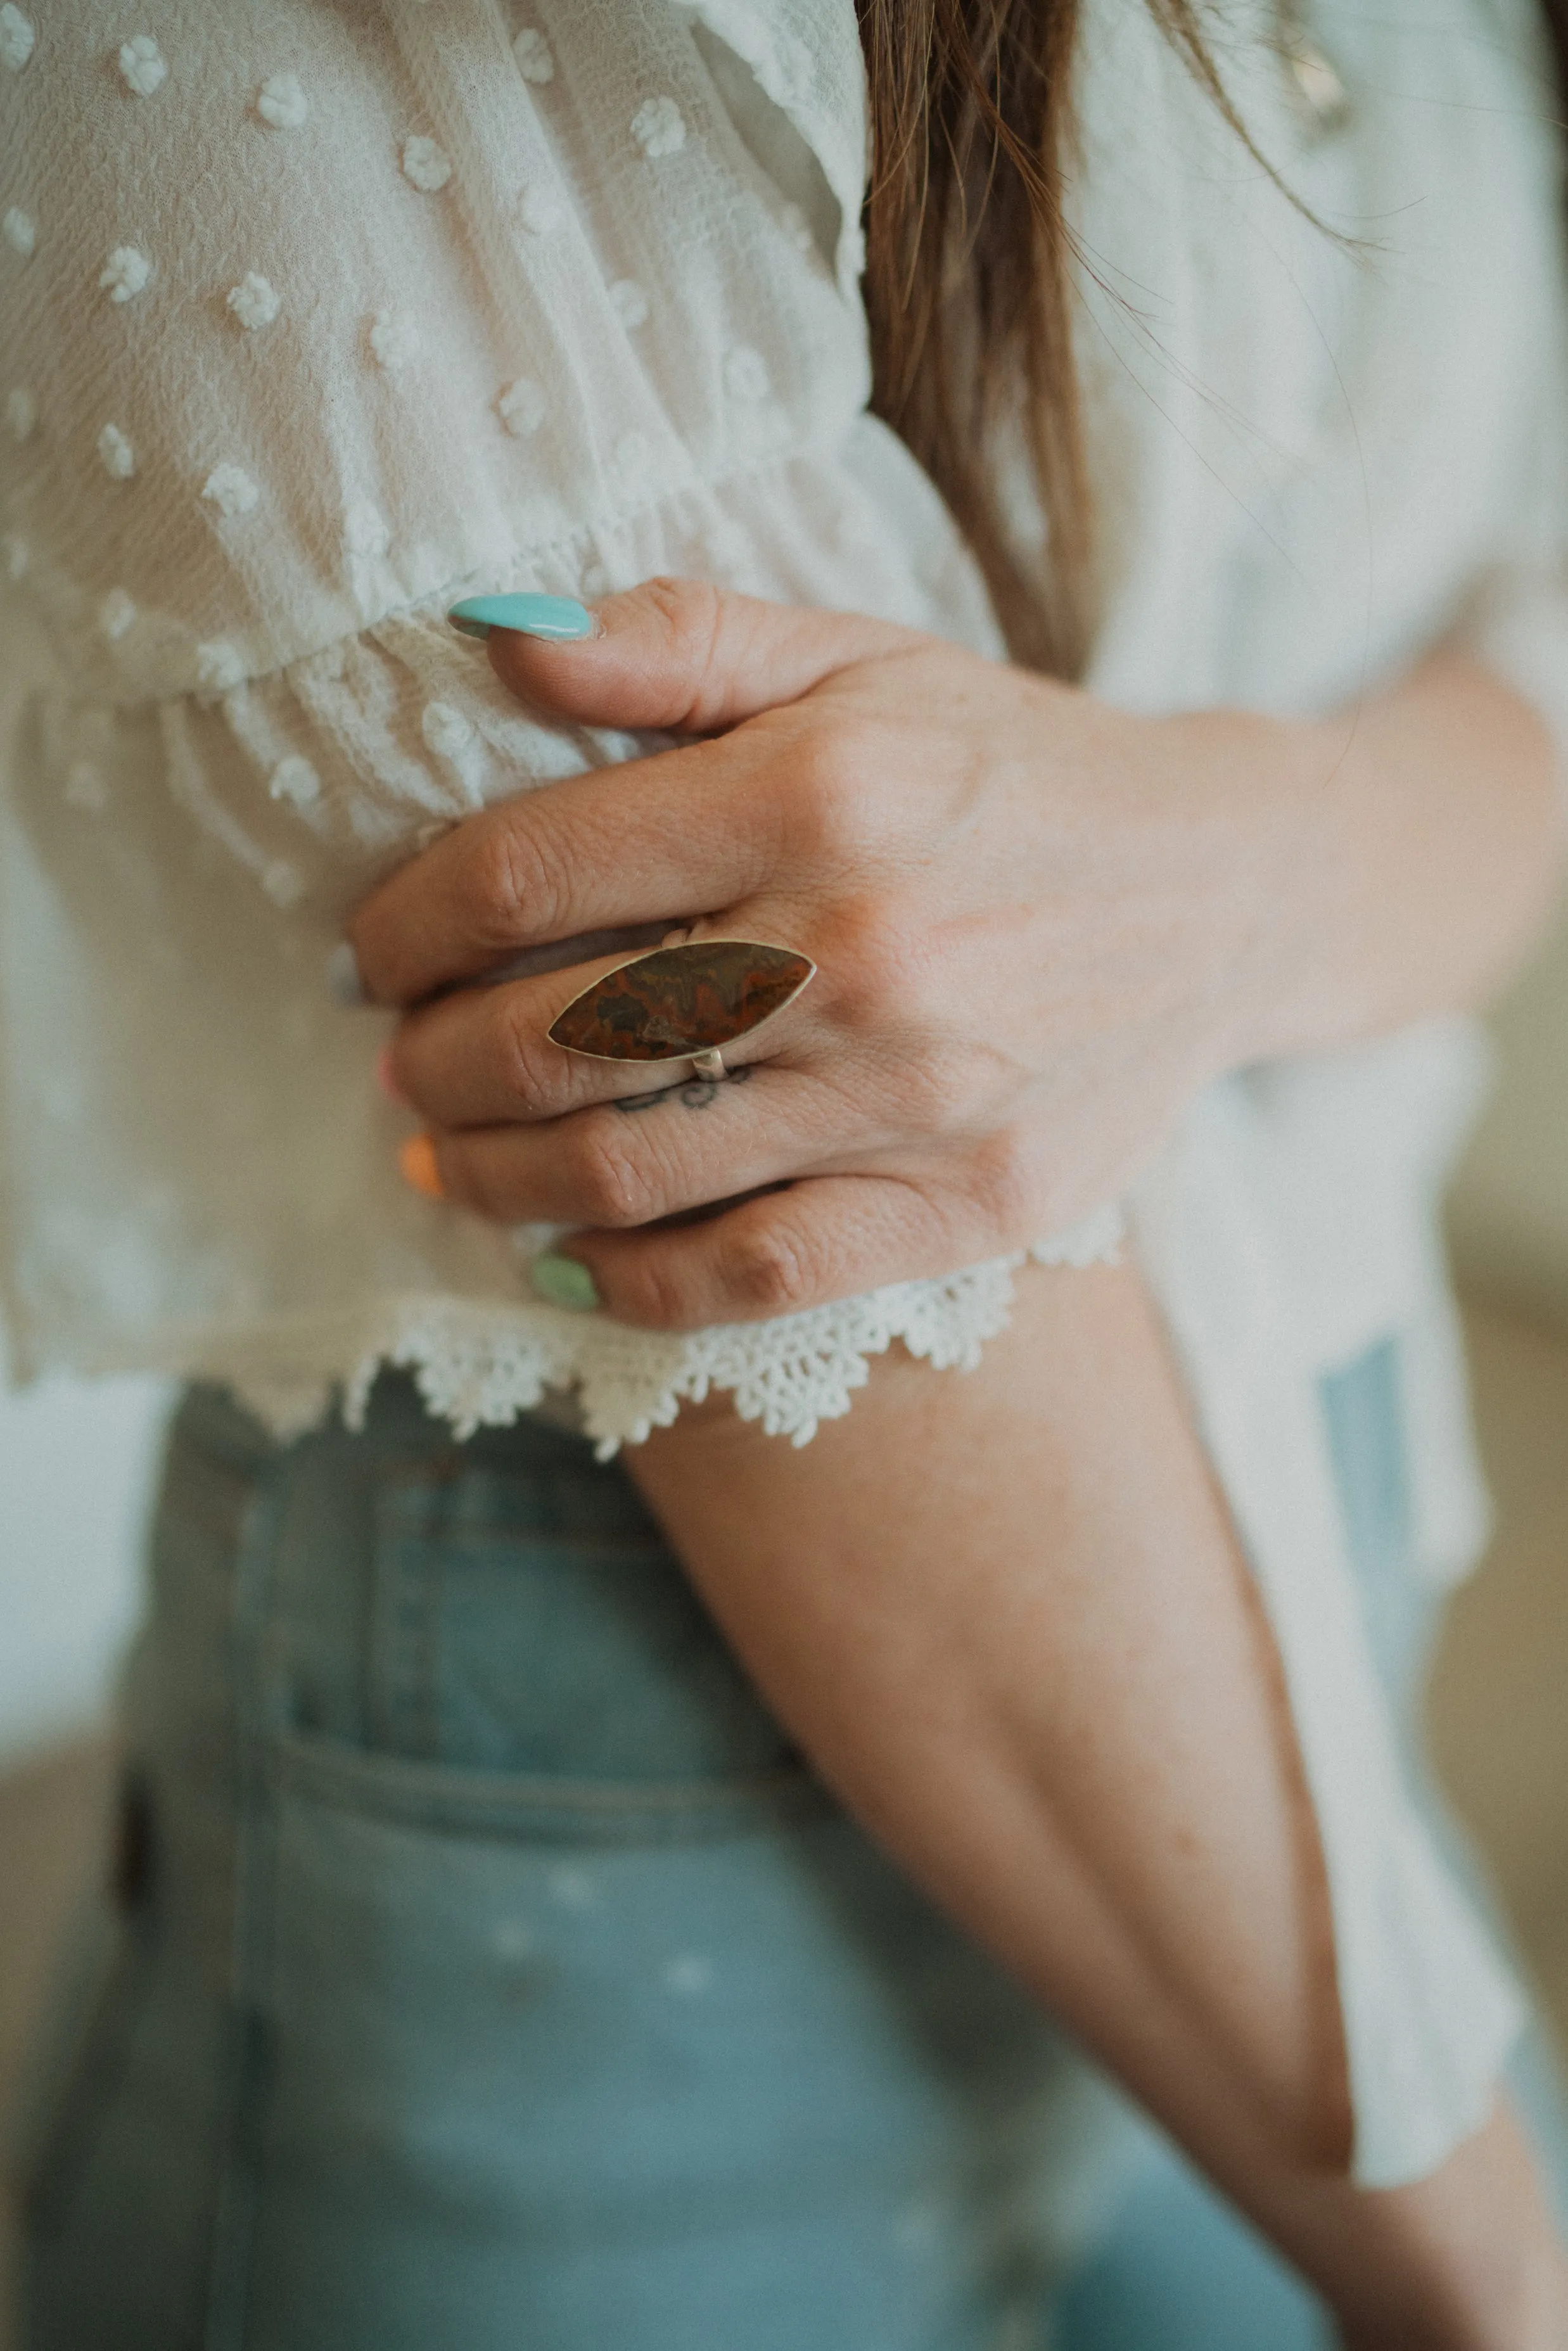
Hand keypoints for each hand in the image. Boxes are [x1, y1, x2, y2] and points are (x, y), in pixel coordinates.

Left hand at [348, 578, 1316, 1327]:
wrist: (1225, 891)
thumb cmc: (1012, 766)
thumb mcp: (858, 656)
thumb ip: (673, 638)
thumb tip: (486, 632)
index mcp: (821, 791)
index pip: (528, 873)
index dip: (407, 921)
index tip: (375, 947)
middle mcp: (863, 949)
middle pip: (552, 1038)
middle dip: (430, 1061)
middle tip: (399, 1060)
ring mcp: (916, 1095)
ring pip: (625, 1171)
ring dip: (489, 1178)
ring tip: (444, 1159)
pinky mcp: (965, 1207)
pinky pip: (747, 1276)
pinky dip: (623, 1282)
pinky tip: (560, 1257)